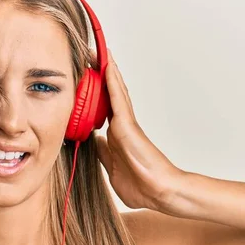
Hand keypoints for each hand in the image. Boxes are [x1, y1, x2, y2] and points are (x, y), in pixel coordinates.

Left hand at [94, 49, 183, 210]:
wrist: (159, 193)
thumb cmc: (142, 186)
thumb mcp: (112, 167)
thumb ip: (104, 153)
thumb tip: (96, 141)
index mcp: (117, 136)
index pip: (103, 108)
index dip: (94, 92)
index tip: (84, 77)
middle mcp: (121, 126)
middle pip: (110, 93)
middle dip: (99, 74)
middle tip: (88, 55)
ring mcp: (126, 124)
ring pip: (115, 91)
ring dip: (107, 70)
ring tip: (97, 51)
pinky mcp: (128, 126)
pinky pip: (118, 99)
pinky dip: (112, 82)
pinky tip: (106, 66)